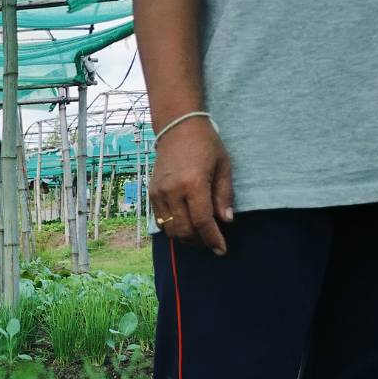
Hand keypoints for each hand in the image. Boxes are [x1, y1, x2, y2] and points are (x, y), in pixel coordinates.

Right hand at [150, 118, 233, 254]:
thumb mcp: (224, 166)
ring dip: (185, 237)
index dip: (212, 239)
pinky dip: (173, 228)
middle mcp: (173, 191)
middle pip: (184, 230)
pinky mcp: (152, 194)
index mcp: (194, 183)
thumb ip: (224, 195)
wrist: (177, 128)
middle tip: (211, 243)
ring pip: (170, 229)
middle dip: (199, 241)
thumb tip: (226, 221)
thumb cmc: (206, 144)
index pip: (202, 221)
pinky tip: (185, 224)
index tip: (221, 250)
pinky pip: (160, 220)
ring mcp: (159, 193)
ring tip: (198, 236)